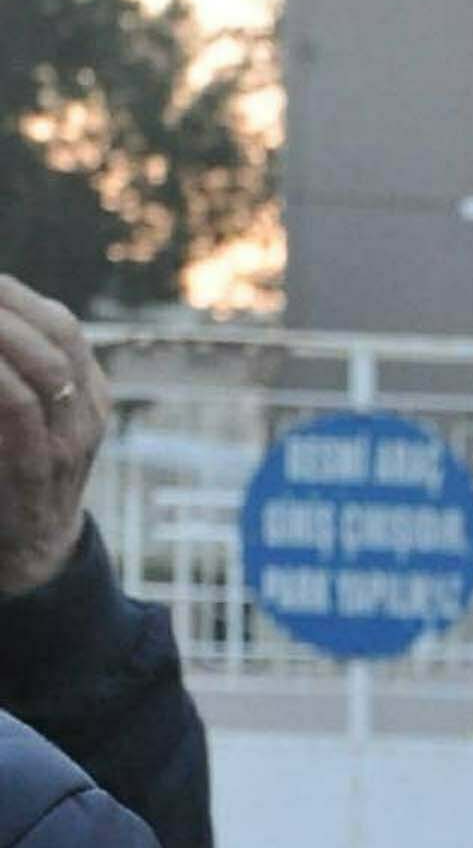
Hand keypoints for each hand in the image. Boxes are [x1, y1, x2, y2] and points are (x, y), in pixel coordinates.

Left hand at [0, 277, 110, 596]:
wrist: (29, 551)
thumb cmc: (19, 471)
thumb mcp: (37, 416)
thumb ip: (21, 370)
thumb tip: (0, 320)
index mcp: (89, 392)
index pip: (61, 325)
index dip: (17, 295)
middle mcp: (88, 414)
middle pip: (56, 336)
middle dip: (5, 306)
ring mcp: (69, 444)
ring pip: (44, 368)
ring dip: (0, 335)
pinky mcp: (36, 469)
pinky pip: (20, 409)